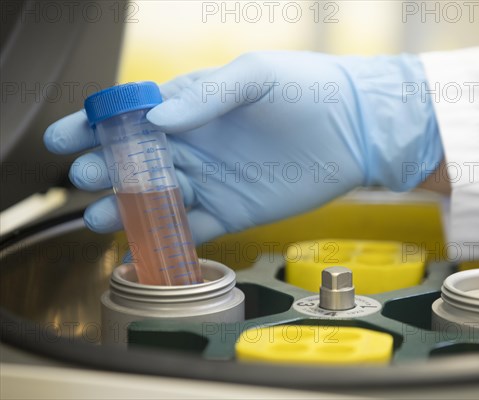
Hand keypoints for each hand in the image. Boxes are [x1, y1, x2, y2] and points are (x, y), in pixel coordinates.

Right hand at [44, 51, 441, 243]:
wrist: (354, 129)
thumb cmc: (307, 89)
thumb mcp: (256, 77)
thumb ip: (206, 96)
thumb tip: (156, 119)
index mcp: (193, 108)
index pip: (133, 117)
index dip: (95, 127)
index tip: (65, 138)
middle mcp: (196, 146)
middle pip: (137, 161)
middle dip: (106, 168)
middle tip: (85, 176)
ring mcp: (212, 181)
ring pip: (158, 198)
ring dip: (127, 207)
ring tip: (100, 216)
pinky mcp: (233, 212)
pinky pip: (192, 228)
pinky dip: (167, 237)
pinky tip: (142, 244)